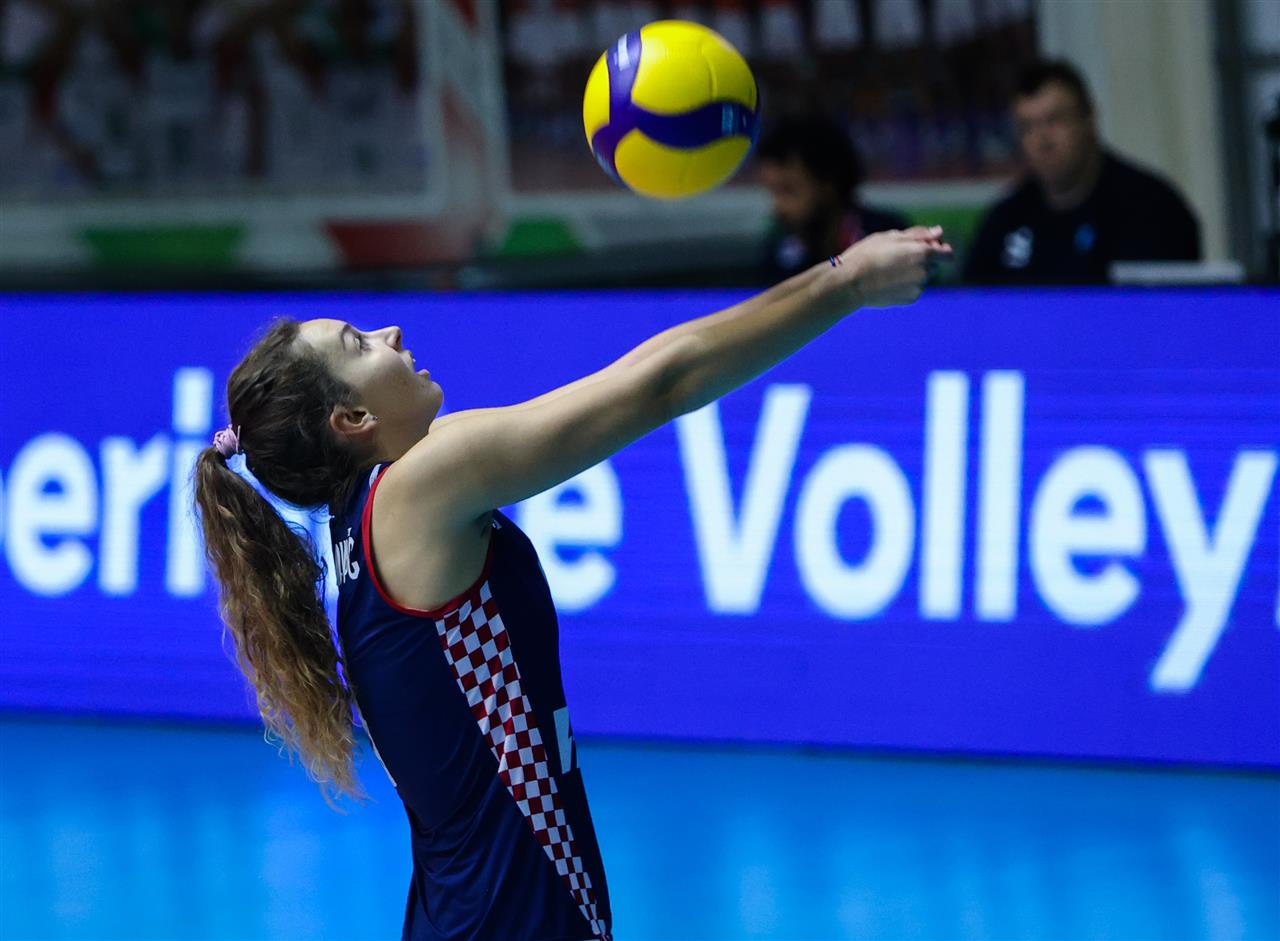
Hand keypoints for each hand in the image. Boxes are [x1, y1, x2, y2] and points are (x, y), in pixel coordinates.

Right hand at [836, 226, 952, 307]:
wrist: (851, 283)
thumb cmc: (868, 254)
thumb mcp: (892, 237)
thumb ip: (919, 234)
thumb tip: (939, 232)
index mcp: (924, 253)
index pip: (948, 253)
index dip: (938, 248)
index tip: (923, 247)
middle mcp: (925, 271)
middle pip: (935, 265)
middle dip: (924, 260)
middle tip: (899, 258)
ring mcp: (919, 287)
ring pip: (924, 277)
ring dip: (914, 273)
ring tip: (890, 270)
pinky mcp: (910, 299)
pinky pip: (915, 289)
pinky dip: (907, 285)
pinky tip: (888, 281)